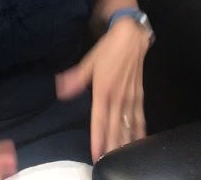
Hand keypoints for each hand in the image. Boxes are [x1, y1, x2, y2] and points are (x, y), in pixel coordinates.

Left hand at [54, 19, 149, 161]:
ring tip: (122, 158)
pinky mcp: (139, 95)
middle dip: (111, 147)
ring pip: (128, 125)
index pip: (100, 120)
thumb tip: (61, 89)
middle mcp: (118, 97)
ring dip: (125, 142)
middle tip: (107, 164)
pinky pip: (139, 116)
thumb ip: (76, 78)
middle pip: (115, 127)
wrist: (131, 36)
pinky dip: (140, 130)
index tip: (96, 154)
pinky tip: (139, 141)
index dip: (98, 138)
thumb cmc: (108, 49)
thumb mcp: (89, 61)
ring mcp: (130, 97)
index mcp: (104, 90)